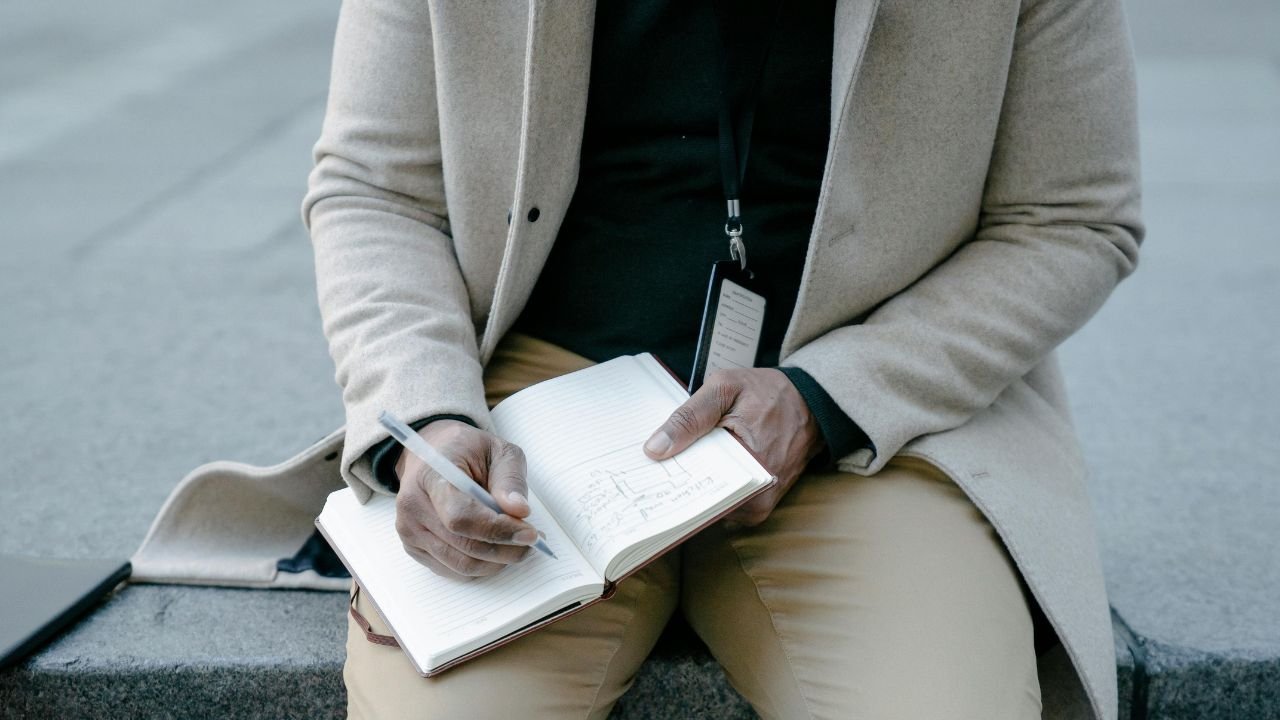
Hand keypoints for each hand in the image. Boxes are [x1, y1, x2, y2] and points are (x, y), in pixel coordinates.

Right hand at [394, 419, 538, 578]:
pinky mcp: (414, 547)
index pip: (461, 516)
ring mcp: (409, 530)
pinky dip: (482, 565)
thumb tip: (520, 511)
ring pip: (462, 564)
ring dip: (498, 561)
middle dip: (506, 549)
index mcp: (431, 475)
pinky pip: (454, 570)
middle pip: (464, 545)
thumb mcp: (497, 450)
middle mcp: (413, 506)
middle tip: (534, 541)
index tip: (531, 533)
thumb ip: (509, 479)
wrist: (433, 453)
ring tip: (519, 545)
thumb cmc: (466, 451)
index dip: (498, 530)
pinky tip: (497, 548)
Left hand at [643, 368, 823, 525]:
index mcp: (749, 464)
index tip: (640, 474)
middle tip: (646, 471)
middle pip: (698, 502)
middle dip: (673, 485)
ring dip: (689, 488)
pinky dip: (706, 488)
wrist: (810, 405)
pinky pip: (721, 505)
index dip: (663, 479)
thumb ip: (689, 417)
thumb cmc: (768, 394)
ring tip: (669, 467)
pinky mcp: (759, 508)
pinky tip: (693, 469)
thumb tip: (655, 449)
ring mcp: (759, 506)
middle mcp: (757, 495)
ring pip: (708, 507)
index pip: (692, 486)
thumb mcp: (725, 388)